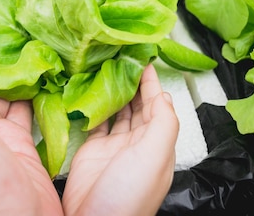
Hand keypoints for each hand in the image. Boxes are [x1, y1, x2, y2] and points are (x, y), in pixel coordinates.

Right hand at [61, 64, 178, 215]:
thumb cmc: (128, 196)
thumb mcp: (154, 156)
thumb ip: (163, 124)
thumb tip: (164, 94)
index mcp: (157, 144)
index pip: (158, 105)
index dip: (152, 83)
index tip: (144, 58)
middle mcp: (138, 144)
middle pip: (138, 105)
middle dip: (133, 81)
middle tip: (122, 58)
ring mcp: (114, 147)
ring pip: (118, 111)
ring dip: (114, 90)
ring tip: (106, 68)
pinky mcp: (92, 151)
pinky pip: (96, 123)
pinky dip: (94, 107)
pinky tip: (90, 92)